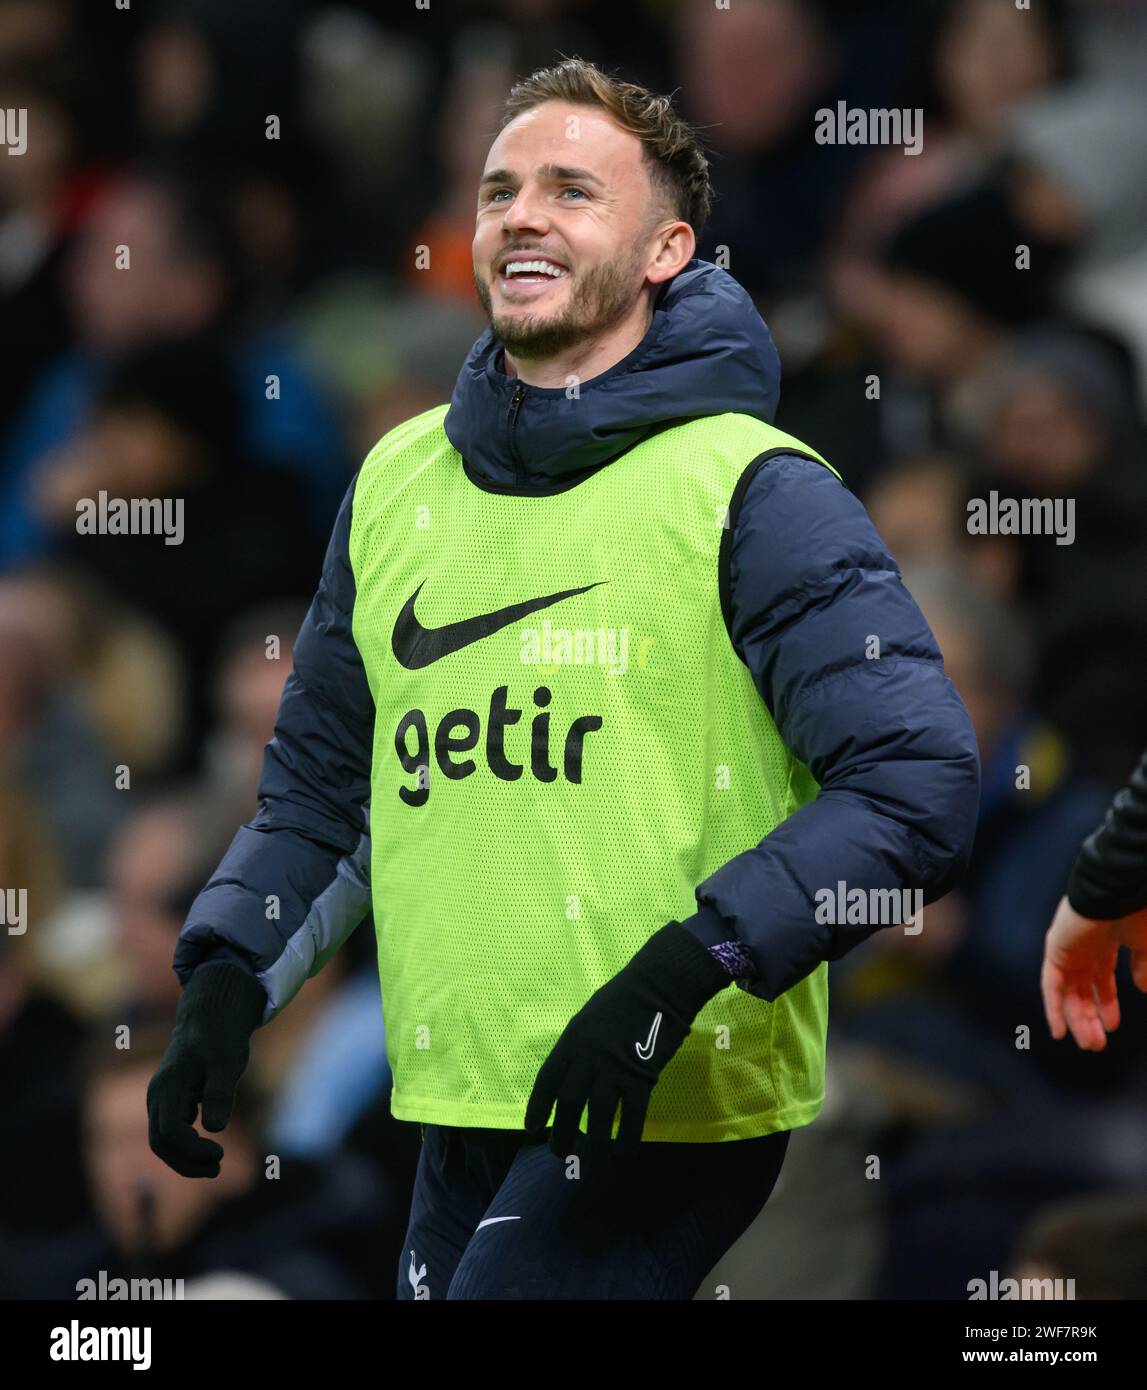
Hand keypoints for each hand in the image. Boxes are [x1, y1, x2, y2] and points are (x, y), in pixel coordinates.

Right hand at [147, 963, 265, 1176]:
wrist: (212, 1014)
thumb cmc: (220, 1036)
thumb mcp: (227, 1062)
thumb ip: (219, 1092)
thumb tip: (215, 1128)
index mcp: (168, 1086)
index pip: (169, 1132)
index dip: (191, 1150)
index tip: (220, 1154)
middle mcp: (158, 1095)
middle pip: (160, 1142)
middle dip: (186, 1162)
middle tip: (218, 1169)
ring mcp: (161, 1098)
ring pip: (162, 1139)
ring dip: (185, 1158)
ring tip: (216, 1167)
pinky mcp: (171, 1099)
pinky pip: (170, 1131)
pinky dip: (186, 1145)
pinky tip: (208, 1148)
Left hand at [524, 922, 729, 1155]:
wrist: (659, 986)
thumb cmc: (625, 998)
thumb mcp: (590, 1018)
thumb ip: (581, 1046)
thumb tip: (576, 1072)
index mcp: (572, 1040)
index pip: (547, 1080)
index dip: (538, 1107)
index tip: (532, 1130)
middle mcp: (588, 1057)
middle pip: (569, 1104)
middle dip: (562, 1133)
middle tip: (560, 1155)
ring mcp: (614, 1069)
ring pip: (598, 1117)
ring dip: (594, 1145)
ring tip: (591, 1163)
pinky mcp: (641, 1078)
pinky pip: (631, 1118)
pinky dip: (626, 1140)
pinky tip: (624, 1155)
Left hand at [1040, 897, 1146, 1050]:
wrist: (1117, 888)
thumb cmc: (1135, 910)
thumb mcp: (1144, 943)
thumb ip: (1143, 965)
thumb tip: (1143, 989)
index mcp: (1105, 940)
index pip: (1101, 977)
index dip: (1106, 1002)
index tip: (1113, 1026)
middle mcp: (1083, 945)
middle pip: (1082, 988)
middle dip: (1090, 1016)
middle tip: (1098, 1044)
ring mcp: (1067, 947)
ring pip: (1068, 991)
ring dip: (1077, 1019)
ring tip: (1090, 1044)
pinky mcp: (1055, 949)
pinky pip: (1051, 984)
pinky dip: (1054, 1008)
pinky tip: (1060, 1031)